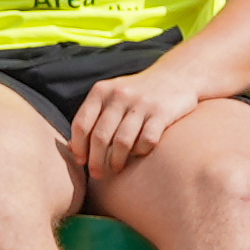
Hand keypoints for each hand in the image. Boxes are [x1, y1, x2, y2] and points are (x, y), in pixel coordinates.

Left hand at [69, 60, 209, 183]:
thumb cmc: (138, 93)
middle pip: (100, 136)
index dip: (79, 147)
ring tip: (116, 169)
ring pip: (122, 142)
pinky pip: (147, 141)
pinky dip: (141, 152)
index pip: (82, 124)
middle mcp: (119, 96)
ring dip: (117, 161)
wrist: (177, 75)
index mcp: (101, 91)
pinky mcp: (162, 112)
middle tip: (97, 175)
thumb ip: (94, 116)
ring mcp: (142, 103)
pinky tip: (139, 154)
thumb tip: (73, 148)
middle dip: (96, 161)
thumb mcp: (112, 95)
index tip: (81, 162)